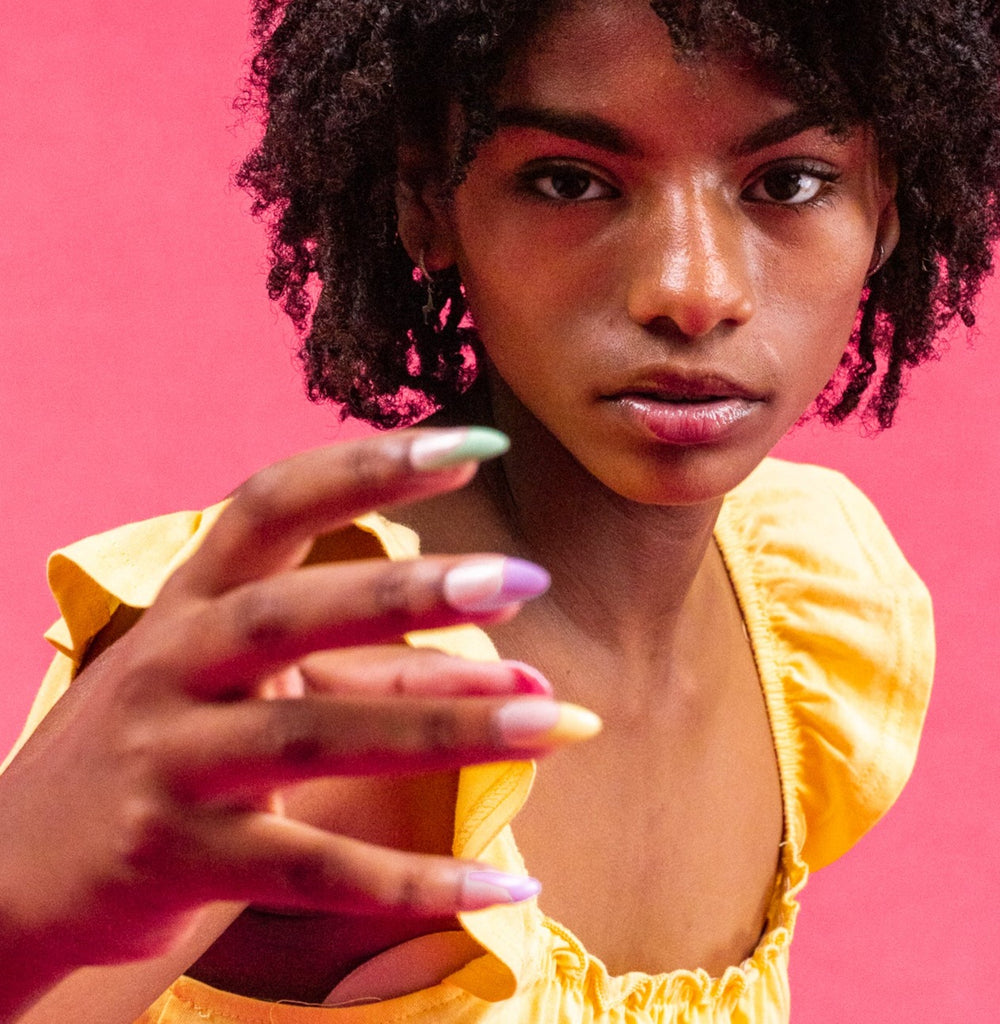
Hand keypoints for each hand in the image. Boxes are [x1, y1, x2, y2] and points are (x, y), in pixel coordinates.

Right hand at [0, 427, 598, 1015]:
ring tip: (555, 723)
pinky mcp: (178, 859)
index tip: (473, 443)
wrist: (20, 863)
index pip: (273, 503)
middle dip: (405, 592)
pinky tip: (506, 886)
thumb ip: (393, 674)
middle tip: (520, 578)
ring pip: (312, 736)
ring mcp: (170, 762)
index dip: (369, 467)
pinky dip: (411, 881)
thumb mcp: (261, 685)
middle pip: (290, 611)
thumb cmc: (173, 740)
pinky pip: (310, 867)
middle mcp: (173, 664)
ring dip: (443, 729)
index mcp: (195, 599)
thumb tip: (528, 671)